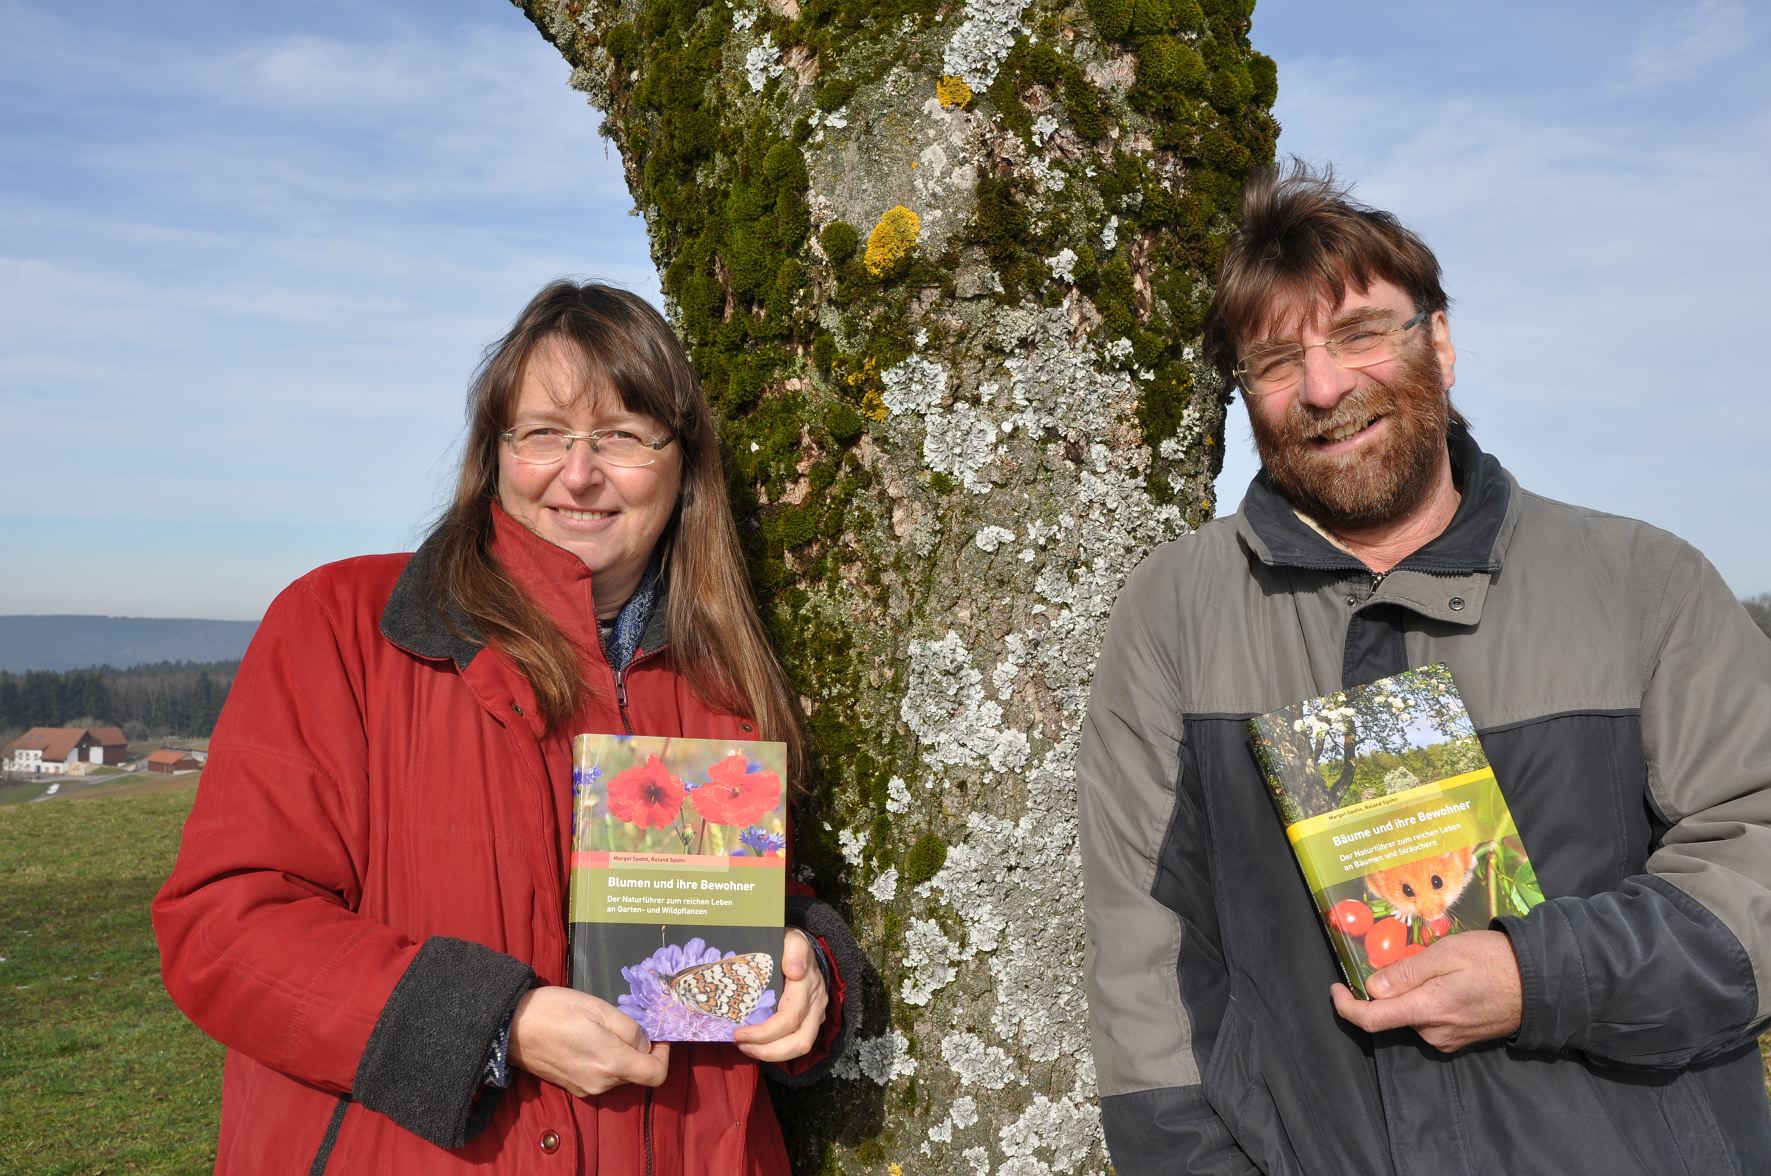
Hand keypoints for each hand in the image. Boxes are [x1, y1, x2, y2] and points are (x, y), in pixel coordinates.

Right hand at [507, 985, 669, 1095]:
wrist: (511, 1027)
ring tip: (601, 1029)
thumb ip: (629, 1029)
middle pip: (636, 1073)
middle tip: (625, 1024)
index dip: (664, 1055)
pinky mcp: (572, 1087)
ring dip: (620, 1055)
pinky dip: (604, 1062)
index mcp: (612, 1064)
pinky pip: (600, 1077)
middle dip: (639, 1051)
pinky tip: (587, 1040)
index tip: (658, 1036)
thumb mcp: (600, 1009)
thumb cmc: (556, 1010)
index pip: (656, 1075)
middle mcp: (601, 1084)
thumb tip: (645, 1043)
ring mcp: (585, 1088)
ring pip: (618, 1075)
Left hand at [732, 928, 827, 1063]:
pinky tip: (755, 1043)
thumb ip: (795, 949)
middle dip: (768, 1051)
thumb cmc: (790, 944)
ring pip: (801, 1047)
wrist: (803, 948)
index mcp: (807, 985)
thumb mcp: (792, 938)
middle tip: (740, 1044)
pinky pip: (796, 1043)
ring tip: (746, 1047)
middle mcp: (816, 1004)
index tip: (738, 1032)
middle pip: (800, 1042)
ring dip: (771, 1054)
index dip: (764, 1032)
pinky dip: (775, 1049)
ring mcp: (816, 1014)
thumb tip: (794, 970)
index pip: (790, 1018)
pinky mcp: (811, 1021)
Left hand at [1331, 929, 1522, 1052]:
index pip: (1371, 1020)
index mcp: (1426, 1010)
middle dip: (1387, 989)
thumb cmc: (1493, 961)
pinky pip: (1430, 1021)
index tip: (1335, 988)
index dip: (1345, 1006)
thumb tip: (1371, 988)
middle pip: (1391, 1015)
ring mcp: (1448, 1039)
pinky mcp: (1461, 1039)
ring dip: (1411, 993)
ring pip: (1411, 1016)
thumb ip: (1406, 972)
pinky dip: (1427, 1001)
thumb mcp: (1446, 954)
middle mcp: (1434, 1032)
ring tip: (1438, 966)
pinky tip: (1449, 981)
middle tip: (1407, 958)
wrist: (1542, 984)